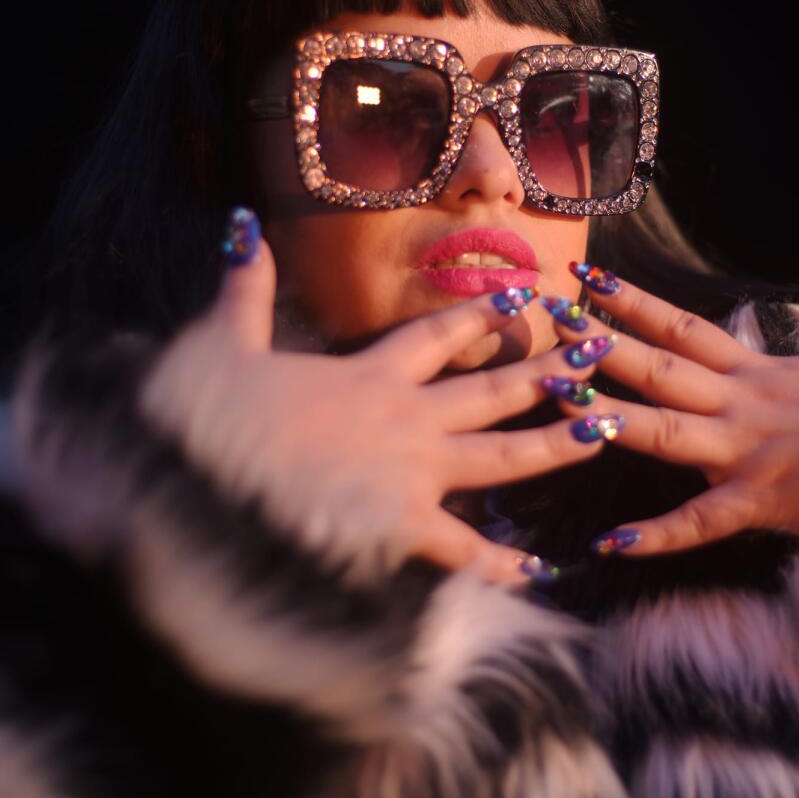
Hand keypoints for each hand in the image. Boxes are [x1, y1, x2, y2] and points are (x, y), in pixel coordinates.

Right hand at [141, 235, 606, 583]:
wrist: (192, 489)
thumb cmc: (206, 419)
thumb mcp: (220, 343)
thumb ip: (245, 289)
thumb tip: (241, 227)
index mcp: (368, 376)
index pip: (438, 336)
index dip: (481, 316)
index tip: (524, 298)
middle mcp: (404, 420)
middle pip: (492, 392)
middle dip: (549, 372)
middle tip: (599, 355)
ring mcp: (409, 475)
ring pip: (501, 458)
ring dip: (554, 444)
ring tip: (606, 432)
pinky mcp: (399, 529)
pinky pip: (464, 551)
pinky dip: (502, 563)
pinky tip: (542, 570)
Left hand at [545, 243, 798, 555]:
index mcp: (762, 373)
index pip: (684, 328)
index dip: (633, 302)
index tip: (587, 278)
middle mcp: (746, 405)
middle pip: (660, 367)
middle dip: (601, 344)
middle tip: (548, 321)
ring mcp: (753, 453)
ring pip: (667, 431)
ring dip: (611, 418)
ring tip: (559, 405)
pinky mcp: (769, 502)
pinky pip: (703, 522)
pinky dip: (658, 536)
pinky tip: (610, 543)